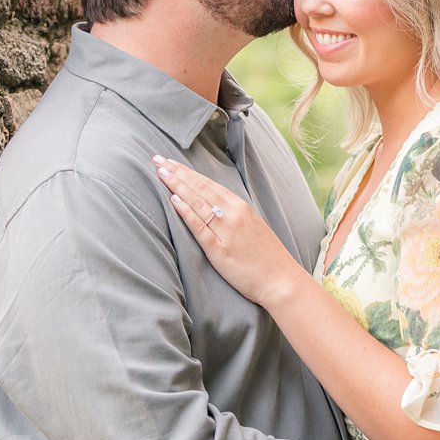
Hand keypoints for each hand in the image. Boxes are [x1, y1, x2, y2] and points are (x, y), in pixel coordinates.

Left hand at [154, 156, 305, 305]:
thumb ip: (232, 215)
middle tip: (156, 159)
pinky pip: (200, 228)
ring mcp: (227, 231)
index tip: (168, 161)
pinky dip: (187, 213)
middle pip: (200, 188)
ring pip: (198, 203)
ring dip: (177, 186)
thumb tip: (210, 207)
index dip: (186, 172)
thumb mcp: (251, 227)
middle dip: (176, 173)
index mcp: (241, 207)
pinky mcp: (221, 251)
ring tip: (160, 173)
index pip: (208, 184)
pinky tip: (174, 201)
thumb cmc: (267, 257)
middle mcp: (234, 214)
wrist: (282, 280)